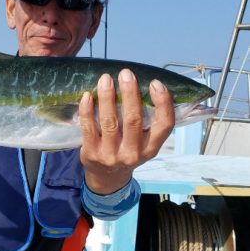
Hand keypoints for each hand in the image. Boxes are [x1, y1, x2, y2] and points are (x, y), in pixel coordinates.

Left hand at [79, 68, 174, 194]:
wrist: (106, 177)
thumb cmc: (128, 150)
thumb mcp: (144, 143)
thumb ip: (147, 122)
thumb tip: (145, 86)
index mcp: (151, 148)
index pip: (164, 125)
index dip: (163, 103)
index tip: (156, 83)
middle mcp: (133, 153)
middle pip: (133, 120)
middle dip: (130, 94)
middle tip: (126, 73)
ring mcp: (111, 155)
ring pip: (110, 122)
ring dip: (107, 97)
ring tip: (106, 79)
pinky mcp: (92, 154)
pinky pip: (89, 128)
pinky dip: (87, 110)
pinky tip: (87, 96)